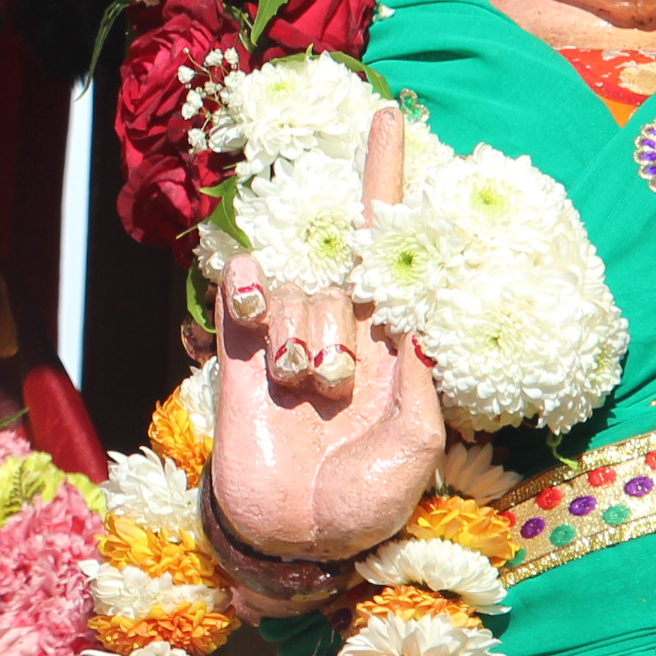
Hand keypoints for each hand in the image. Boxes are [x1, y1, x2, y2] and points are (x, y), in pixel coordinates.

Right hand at [206, 106, 444, 566]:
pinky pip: (240, 298)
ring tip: (298, 395)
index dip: (386, 182)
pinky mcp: (238, 356)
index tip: (390, 118)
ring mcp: (285, 342)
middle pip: (338, 282)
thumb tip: (401, 328)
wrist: (292, 538)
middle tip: (333, 396)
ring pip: (294, 298)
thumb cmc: (365, 502)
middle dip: (336, 333)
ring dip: (298, 344)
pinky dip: (245, 292)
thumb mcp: (417, 451)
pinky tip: (250, 307)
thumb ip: (417, 386)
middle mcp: (338, 333)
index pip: (387, 248)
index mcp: (389, 348)